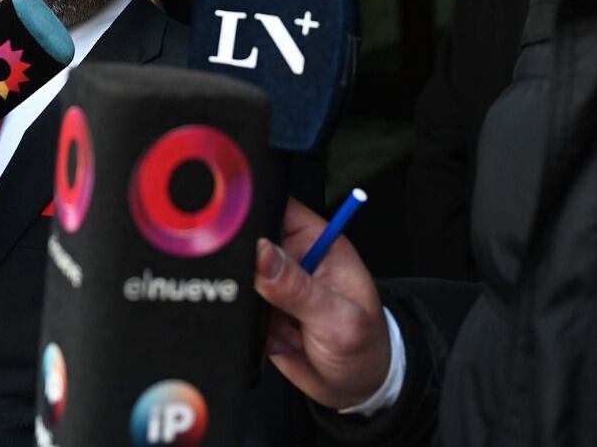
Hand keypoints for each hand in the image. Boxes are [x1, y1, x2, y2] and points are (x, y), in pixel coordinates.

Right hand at [254, 198, 391, 410]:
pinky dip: (240, 320)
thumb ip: (298, 287)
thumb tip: (262, 253)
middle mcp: (290, 259)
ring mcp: (271, 286)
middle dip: (240, 261)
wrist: (357, 388)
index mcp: (315, 243)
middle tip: (258, 291)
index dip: (253, 211)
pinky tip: (266, 335)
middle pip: (247, 241)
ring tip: (274, 321)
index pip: (277, 208)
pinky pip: (235, 308)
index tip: (232, 226)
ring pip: (236, 276)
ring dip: (242, 297)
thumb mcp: (338, 318)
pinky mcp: (258, 312)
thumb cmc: (365, 347)